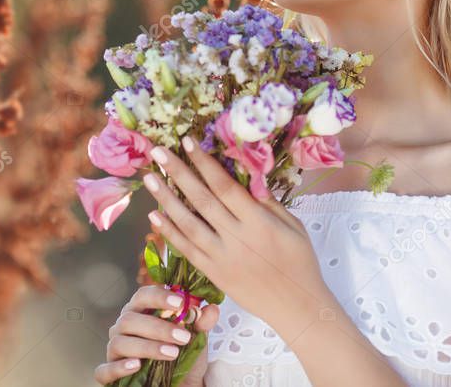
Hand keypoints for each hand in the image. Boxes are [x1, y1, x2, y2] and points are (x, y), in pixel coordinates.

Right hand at [94, 283, 219, 384]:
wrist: (180, 385)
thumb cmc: (182, 356)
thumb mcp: (195, 339)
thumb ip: (201, 323)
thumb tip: (211, 309)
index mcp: (141, 311)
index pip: (143, 295)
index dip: (158, 296)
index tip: (179, 302)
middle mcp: (123, 327)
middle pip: (130, 319)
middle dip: (158, 327)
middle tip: (183, 337)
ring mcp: (114, 350)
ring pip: (120, 342)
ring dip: (148, 347)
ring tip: (172, 354)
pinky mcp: (108, 373)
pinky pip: (105, 369)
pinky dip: (119, 367)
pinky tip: (136, 366)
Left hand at [143, 136, 328, 335]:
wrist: (297, 307)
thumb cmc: (300, 261)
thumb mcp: (293, 226)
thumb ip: (268, 200)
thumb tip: (248, 170)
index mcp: (259, 222)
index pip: (225, 186)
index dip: (204, 163)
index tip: (187, 142)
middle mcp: (237, 238)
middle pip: (201, 200)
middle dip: (177, 173)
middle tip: (157, 153)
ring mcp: (222, 258)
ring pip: (188, 224)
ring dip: (166, 200)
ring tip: (150, 179)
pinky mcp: (213, 274)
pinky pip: (186, 250)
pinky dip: (169, 232)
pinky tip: (154, 215)